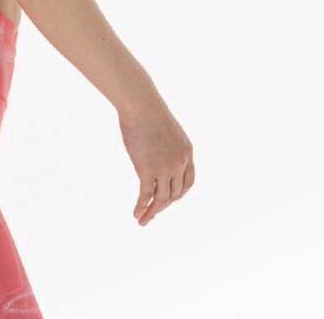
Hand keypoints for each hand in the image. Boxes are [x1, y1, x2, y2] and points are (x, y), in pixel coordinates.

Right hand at [118, 98, 194, 226]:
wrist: (141, 104)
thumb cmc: (147, 109)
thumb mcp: (165, 127)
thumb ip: (165, 142)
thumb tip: (156, 145)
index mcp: (187, 152)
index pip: (188, 182)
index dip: (179, 194)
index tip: (169, 199)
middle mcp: (180, 163)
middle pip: (175, 194)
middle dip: (164, 205)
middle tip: (153, 212)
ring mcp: (165, 168)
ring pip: (162, 199)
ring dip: (152, 212)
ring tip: (142, 219)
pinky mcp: (148, 170)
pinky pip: (147, 195)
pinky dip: (142, 207)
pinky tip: (136, 212)